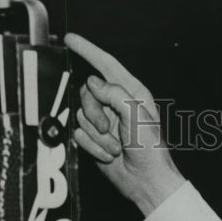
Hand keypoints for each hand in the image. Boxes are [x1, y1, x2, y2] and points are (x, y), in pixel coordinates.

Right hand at [64, 33, 184, 215]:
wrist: (146, 181)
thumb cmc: (150, 149)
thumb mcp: (136, 115)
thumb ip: (114, 94)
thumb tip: (92, 82)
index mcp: (132, 93)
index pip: (106, 64)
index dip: (88, 50)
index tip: (70, 39)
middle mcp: (117, 104)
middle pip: (87, 93)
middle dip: (94, 114)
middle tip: (110, 129)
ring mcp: (105, 121)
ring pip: (81, 115)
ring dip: (98, 136)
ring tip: (117, 147)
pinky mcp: (95, 138)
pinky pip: (79, 134)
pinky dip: (93, 147)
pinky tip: (110, 155)